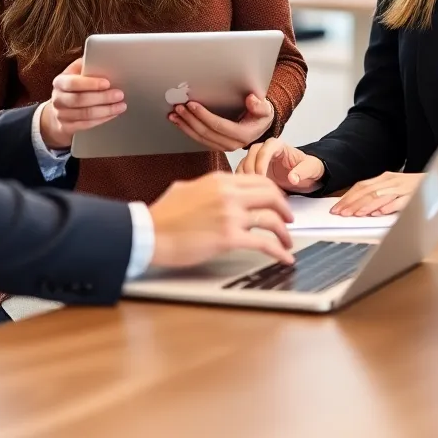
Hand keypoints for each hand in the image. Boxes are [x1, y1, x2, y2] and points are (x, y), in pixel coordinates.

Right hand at [38, 58, 125, 149]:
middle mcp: (58, 98)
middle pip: (80, 100)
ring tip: (121, 105)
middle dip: (102, 98)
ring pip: (85, 114)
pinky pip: (86, 125)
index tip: (107, 83)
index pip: (73, 83)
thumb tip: (104, 57)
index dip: (91, 83)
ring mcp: (61, 114)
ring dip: (106, 110)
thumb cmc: (74, 86)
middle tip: (119, 94)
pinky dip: (102, 120)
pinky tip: (113, 114)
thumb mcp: (76, 72)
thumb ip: (87, 65)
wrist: (60, 108)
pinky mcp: (67, 127)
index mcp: (60, 82)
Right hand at [148, 172, 294, 267]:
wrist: (149, 233)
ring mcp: (230, 215)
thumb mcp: (186, 188)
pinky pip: (264, 243)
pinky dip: (278, 251)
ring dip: (284, 232)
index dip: (273, 192)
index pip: (258, 180)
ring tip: (287, 241)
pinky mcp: (229, 237)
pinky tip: (283, 258)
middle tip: (289, 220)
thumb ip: (206, 188)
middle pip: (271, 195)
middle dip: (284, 208)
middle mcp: (228, 194)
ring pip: (271, 218)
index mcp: (219, 180)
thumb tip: (213, 191)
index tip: (277, 203)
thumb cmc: (163, 215)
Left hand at [168, 93, 274, 151]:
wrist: (260, 125)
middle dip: (190, 119)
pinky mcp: (217, 145)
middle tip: (179, 107)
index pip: (219, 125)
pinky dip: (188, 130)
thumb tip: (251, 99)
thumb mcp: (266, 109)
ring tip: (174, 115)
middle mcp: (233, 144)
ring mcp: (224, 147)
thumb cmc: (261, 115)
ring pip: (200, 138)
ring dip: (185, 126)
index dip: (204, 115)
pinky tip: (179, 122)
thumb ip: (260, 105)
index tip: (192, 105)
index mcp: (243, 135)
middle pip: (206, 133)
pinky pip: (200, 139)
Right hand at [236, 138, 324, 193]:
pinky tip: (249, 192)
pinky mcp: (255, 171)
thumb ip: (303, 172)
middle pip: (252, 154)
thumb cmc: (309, 168)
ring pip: (245, 163)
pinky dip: (244, 182)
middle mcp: (266, 150)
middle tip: (254, 186)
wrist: (307, 176)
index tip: (262, 177)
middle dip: (251, 169)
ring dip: (246, 176)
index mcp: (279, 146)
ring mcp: (259, 160)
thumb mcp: (311, 169)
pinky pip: (244, 173)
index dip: (261, 162)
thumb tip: (293, 178)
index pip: (265, 149)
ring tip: (252, 191)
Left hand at [330, 172, 425, 216]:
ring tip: (356, 214)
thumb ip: (378, 195)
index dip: (348, 197)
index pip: (361, 187)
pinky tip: (380, 213)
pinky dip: (389, 206)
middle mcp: (391, 181)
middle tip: (341, 213)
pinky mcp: (414, 194)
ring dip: (367, 206)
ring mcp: (402, 187)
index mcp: (384, 179)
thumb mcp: (393, 188)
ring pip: (381, 195)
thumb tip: (360, 207)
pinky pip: (400, 200)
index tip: (336, 208)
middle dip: (353, 203)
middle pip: (367, 191)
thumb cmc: (414, 187)